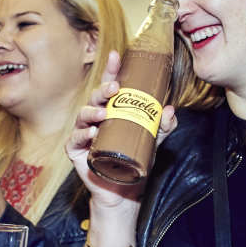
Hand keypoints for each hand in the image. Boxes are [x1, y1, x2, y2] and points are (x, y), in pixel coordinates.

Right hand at [67, 50, 177, 210]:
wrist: (123, 190)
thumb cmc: (134, 160)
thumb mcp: (153, 141)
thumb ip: (163, 126)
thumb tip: (169, 109)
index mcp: (111, 111)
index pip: (109, 87)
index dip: (111, 70)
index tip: (116, 55)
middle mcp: (95, 119)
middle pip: (95, 99)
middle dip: (102, 90)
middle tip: (114, 88)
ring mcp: (84, 134)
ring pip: (83, 116)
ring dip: (92, 112)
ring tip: (104, 114)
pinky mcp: (76, 151)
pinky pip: (76, 139)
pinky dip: (83, 135)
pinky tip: (93, 133)